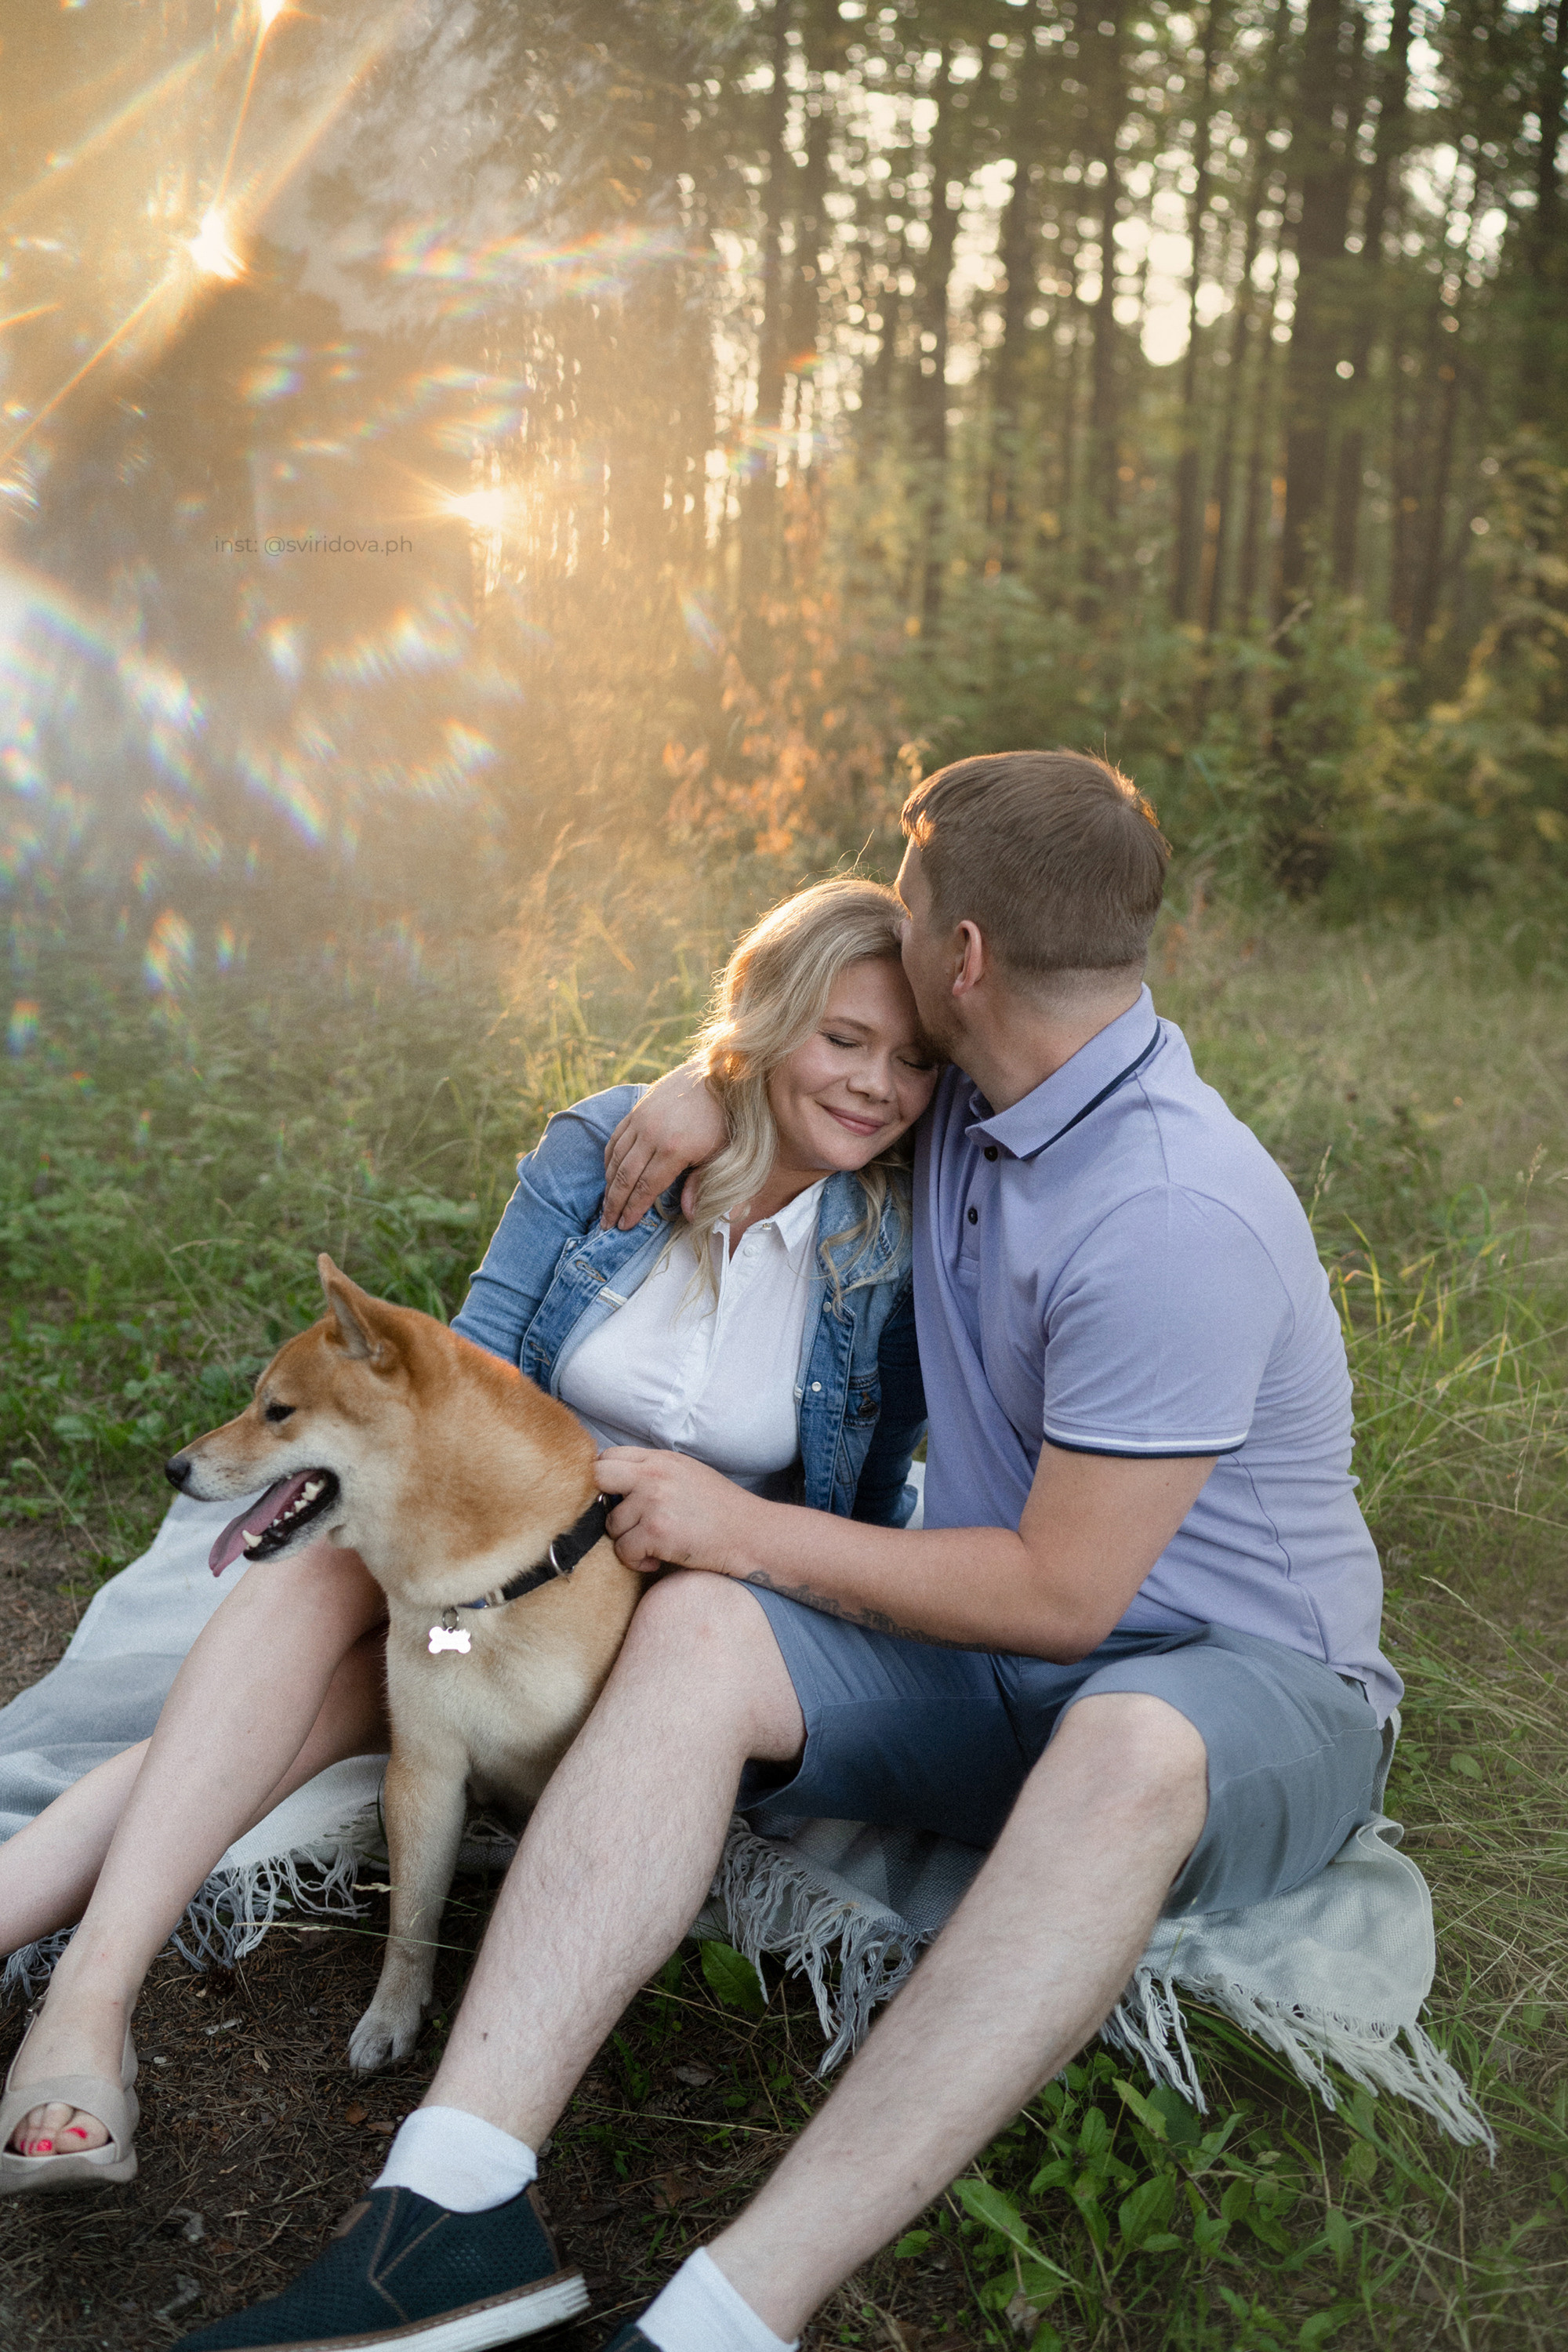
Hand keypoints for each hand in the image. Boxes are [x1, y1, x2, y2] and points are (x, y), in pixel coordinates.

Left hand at [597, 1448, 757, 1575]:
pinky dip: (636, 1561)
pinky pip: (623, 1550)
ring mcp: (653, 1503)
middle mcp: (653, 1475)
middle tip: (623, 1520)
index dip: (605, 1480)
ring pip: (611, 1524)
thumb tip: (617, 1484)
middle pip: (597, 1478)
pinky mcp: (655, 1532)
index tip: (616, 1498)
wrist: (750, 1534)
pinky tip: (656, 1560)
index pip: (608, 1457)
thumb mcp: (687, 1473)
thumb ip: (653, 1472)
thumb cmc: (721, 1509)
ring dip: (627, 1540)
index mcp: (660, 1459)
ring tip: (652, 1544)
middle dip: (602, 1503)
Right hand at [602, 1065, 727, 1229]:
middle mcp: (651, 1135)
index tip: (623, 1226)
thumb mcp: (722, 1154)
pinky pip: (616, 1139)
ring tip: (606, 1204)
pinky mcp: (637, 1110)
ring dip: (609, 1184)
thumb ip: (702, 1184)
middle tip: (606, 1223)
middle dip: (614, 1203)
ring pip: (616, 1158)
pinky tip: (610, 1173)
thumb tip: (688, 1215)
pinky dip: (609, 1159)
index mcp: (674, 1150)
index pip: (646, 1187)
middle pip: (625, 1176)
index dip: (633, 1209)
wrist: (718, 1074)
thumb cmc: (725, 1118)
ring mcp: (641, 1120)